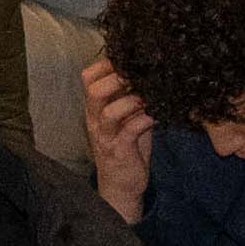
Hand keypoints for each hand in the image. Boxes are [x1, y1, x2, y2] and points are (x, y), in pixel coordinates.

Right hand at [82, 55, 153, 222]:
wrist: (122, 187)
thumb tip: (150, 71)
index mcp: (95, 109)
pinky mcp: (120, 152)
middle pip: (94, 90)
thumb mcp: (127, 118)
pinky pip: (130, 131)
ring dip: (132, 100)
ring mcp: (106, 137)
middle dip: (117, 78)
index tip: (128, 58)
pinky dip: (145, 120)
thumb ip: (132, 97)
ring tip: (149, 97)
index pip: (88, 78)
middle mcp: (96, 121)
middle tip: (140, 74)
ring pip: (110, 112)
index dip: (106, 64)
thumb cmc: (127, 148)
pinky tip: (156, 115)